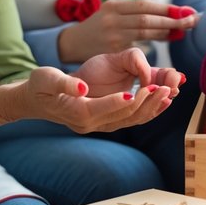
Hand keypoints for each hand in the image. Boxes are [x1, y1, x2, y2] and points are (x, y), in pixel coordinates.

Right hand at [18, 49, 184, 133]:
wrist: (36, 101)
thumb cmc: (41, 85)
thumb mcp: (45, 78)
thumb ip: (63, 82)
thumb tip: (81, 87)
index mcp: (76, 112)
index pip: (100, 109)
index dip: (119, 101)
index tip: (138, 90)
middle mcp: (89, 124)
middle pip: (121, 116)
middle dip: (144, 102)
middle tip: (163, 88)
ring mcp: (99, 126)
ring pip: (130, 120)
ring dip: (151, 107)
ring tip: (168, 93)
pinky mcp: (106, 122)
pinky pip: (131, 120)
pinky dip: (148, 111)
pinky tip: (163, 100)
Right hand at [57, 0, 200, 62]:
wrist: (71, 44)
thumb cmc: (98, 28)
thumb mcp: (112, 14)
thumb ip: (135, 14)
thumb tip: (169, 15)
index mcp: (114, 6)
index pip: (146, 5)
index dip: (167, 8)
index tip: (186, 10)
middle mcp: (113, 19)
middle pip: (148, 18)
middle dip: (173, 19)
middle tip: (193, 20)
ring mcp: (112, 36)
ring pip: (145, 32)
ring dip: (168, 31)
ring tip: (185, 29)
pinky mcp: (112, 52)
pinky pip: (139, 47)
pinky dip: (155, 43)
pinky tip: (168, 39)